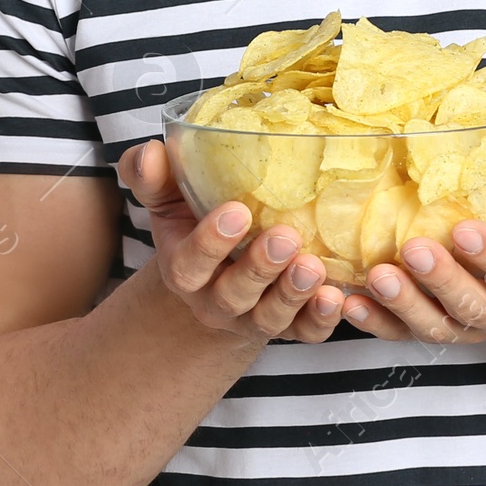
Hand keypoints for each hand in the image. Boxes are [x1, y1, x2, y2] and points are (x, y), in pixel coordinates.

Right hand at [118, 138, 346, 344]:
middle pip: (233, 295)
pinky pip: (305, 333)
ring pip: (270, 318)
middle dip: (259, 268)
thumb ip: (154, 178)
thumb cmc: (195, 225)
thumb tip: (148, 152)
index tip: (237, 211)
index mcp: (184, 269)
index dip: (210, 242)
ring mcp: (253, 318)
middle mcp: (216, 301)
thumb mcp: (170, 200)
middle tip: (285, 237)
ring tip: (314, 267)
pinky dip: (321, 320)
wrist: (218, 279)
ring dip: (293, 295)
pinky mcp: (289, 328)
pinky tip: (337, 297)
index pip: (189, 264)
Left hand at [341, 141, 485, 343]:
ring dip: (403, 304)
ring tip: (376, 275)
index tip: (466, 229)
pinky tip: (349, 301)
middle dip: (441, 279)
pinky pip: (400, 334)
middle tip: (413, 248)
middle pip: (469, 306)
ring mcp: (462, 324)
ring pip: (432, 325)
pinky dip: (374, 323)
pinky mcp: (431, 327)